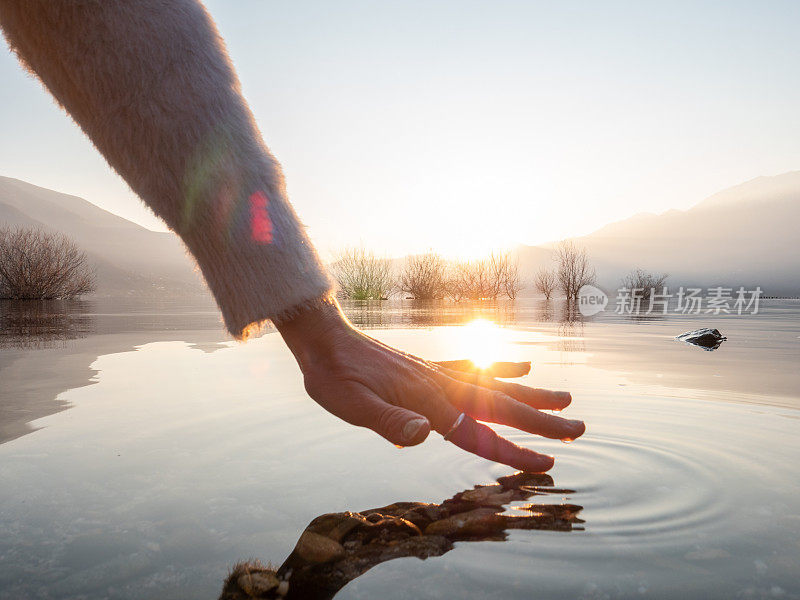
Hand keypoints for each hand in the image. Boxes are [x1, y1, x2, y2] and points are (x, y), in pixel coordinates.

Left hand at [276, 300, 584, 472]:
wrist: (324, 340)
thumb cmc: (335, 377)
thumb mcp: (352, 406)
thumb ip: (390, 421)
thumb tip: (426, 435)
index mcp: (429, 401)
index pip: (478, 433)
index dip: (514, 451)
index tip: (548, 462)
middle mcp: (441, 385)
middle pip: (501, 405)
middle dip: (541, 421)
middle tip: (579, 428)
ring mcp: (438, 373)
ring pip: (496, 385)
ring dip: (532, 394)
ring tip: (565, 398)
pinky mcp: (429, 368)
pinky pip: (474, 366)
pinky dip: (500, 367)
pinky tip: (520, 364)